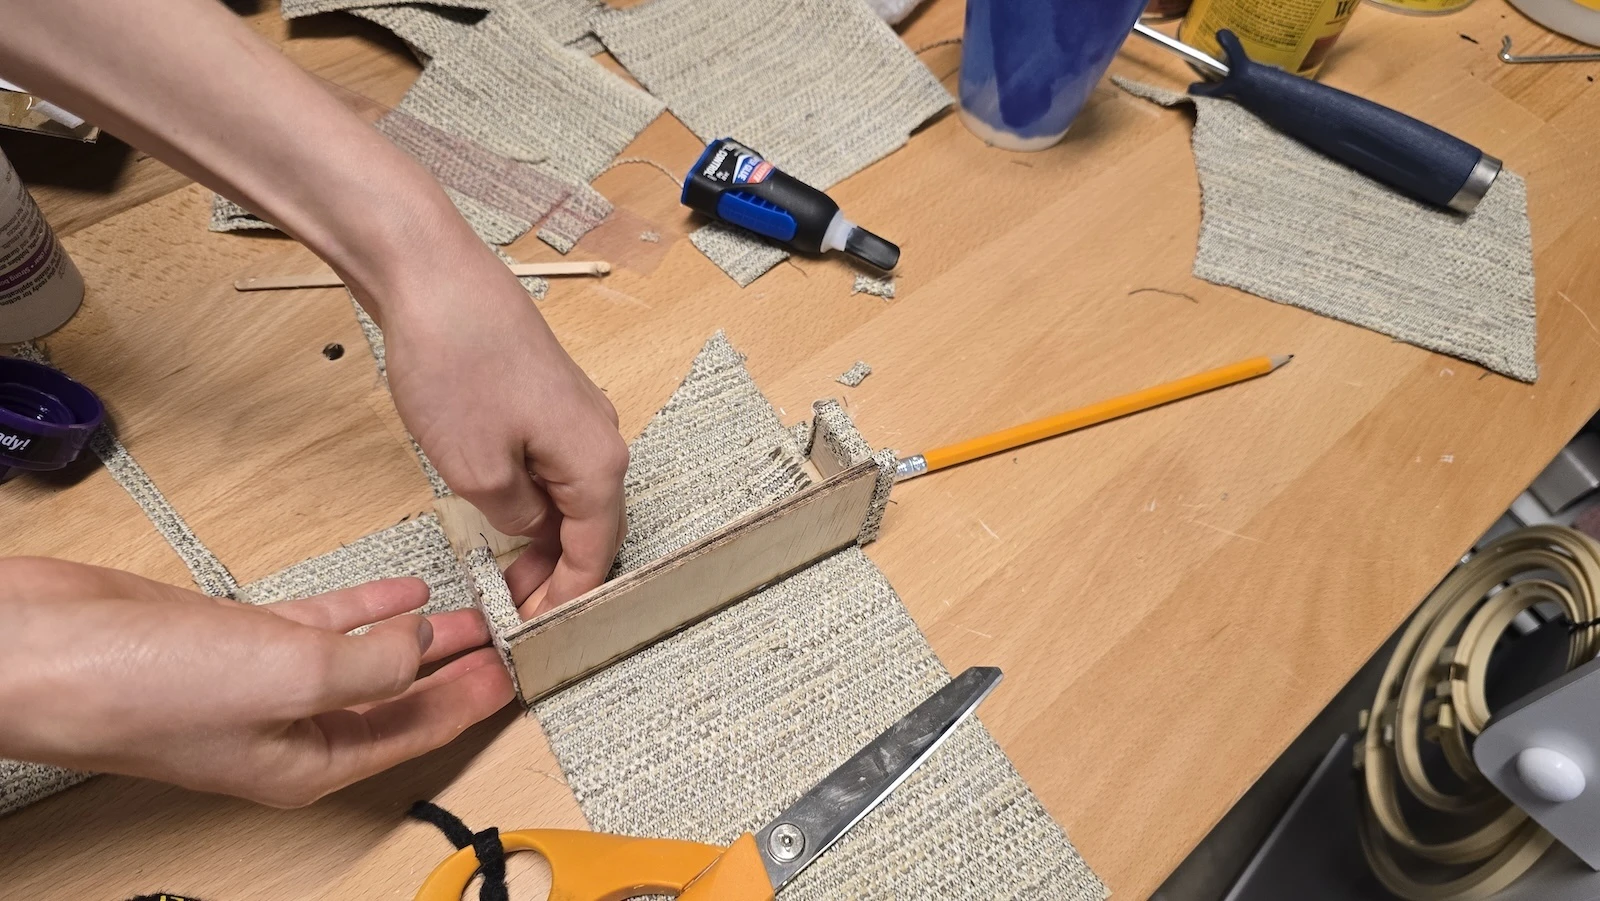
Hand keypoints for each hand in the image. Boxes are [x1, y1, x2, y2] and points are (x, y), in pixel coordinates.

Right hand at [0, 557, 513, 807]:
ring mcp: (260, 682)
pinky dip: (364, 607)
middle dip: (454, 671)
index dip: (470, 704)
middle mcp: (288, 729)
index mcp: (307, 762)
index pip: (414, 735)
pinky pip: (321, 623)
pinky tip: (400, 591)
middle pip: (397, 700)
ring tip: (468, 612)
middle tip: (504, 642)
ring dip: (416, 634)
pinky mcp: (233, 638)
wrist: (42, 648)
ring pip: (363, 658)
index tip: (515, 677)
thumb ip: (371, 665)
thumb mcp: (290, 675)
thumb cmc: (141, 690)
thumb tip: (424, 649)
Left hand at [375, 242, 628, 616]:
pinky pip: (552, 462)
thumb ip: (513, 518)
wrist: (433, 274)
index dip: (566, 602)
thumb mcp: (476, 472)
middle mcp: (601, 436)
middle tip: (513, 612)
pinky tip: (499, 512)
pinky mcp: (546, 392)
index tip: (536, 636)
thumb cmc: (456, 365)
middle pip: (592, 525)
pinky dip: (533, 498)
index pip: (596, 554)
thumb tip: (526, 525)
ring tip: (502, 573)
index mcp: (597, 463)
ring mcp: (576, 411)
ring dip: (542, 538)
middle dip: (557, 574)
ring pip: (571, 494)